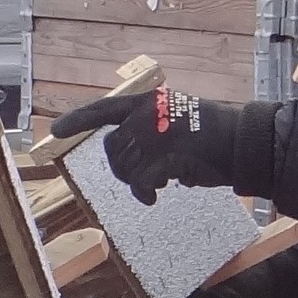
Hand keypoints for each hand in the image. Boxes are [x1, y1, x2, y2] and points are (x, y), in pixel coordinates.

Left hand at [48, 88, 258, 203]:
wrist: (241, 142)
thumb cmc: (213, 137)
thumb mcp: (175, 124)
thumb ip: (149, 134)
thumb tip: (129, 162)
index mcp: (149, 103)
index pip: (106, 109)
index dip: (79, 119)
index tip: (56, 130)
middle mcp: (147, 114)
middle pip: (113, 149)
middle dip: (122, 170)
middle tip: (146, 182)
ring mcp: (153, 133)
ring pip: (124, 167)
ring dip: (138, 182)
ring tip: (159, 184)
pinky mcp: (162, 154)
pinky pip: (139, 181)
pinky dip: (145, 192)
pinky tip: (157, 194)